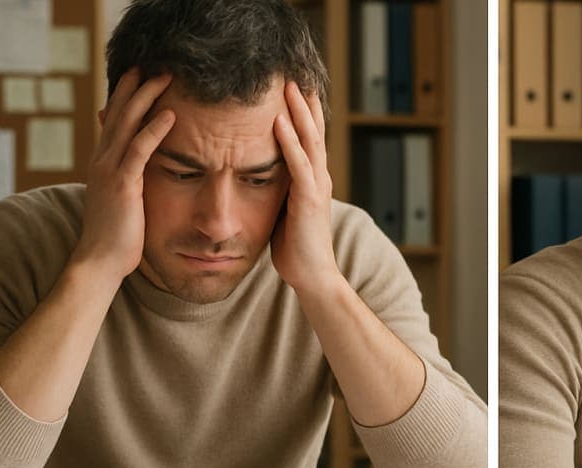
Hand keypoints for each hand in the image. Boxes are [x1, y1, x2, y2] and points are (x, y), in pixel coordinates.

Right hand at [73, 68, 174, 280]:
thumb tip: (135, 171)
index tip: (139, 76)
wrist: (99, 262)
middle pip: (118, 114)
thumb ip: (127, 181)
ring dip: (146, 98)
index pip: (114, 121)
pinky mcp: (123, 184)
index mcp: (102, 164)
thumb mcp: (120, 201)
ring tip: (164, 77)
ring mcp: (110, 171)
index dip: (125, 97)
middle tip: (152, 65)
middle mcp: (102, 161)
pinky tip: (170, 114)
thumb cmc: (116, 238)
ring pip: (127, 124)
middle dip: (134, 87)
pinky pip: (140, 149)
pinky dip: (154, 129)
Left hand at [271, 81, 337, 292]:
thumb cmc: (297, 251)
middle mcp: (319, 178)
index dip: (302, 114)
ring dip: (298, 112)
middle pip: (313, 131)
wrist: (314, 278)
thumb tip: (262, 180)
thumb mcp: (286, 214)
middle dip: (303, 103)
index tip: (292, 89)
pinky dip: (289, 141)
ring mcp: (316, 187)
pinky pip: (298, 164)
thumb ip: (280, 193)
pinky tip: (278, 121)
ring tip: (288, 87)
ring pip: (310, 140)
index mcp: (313, 181)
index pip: (309, 139)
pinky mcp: (308, 200)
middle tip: (292, 74)